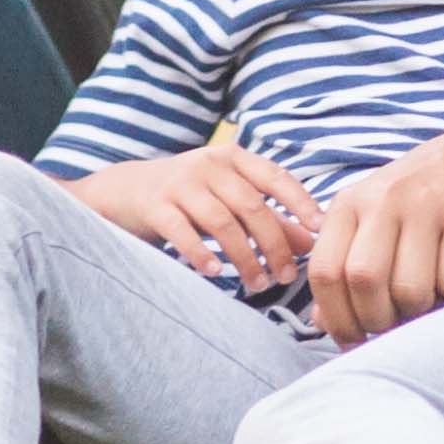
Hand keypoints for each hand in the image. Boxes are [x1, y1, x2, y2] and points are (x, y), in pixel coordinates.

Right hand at [65, 147, 324, 296]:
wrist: (124, 190)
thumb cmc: (188, 197)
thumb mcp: (228, 198)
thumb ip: (268, 216)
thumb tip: (311, 242)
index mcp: (232, 158)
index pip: (275, 177)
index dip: (300, 203)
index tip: (320, 231)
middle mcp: (208, 164)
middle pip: (251, 206)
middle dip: (274, 244)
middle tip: (286, 277)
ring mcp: (180, 183)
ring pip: (222, 222)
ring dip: (244, 257)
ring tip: (257, 285)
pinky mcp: (155, 204)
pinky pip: (183, 231)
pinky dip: (202, 254)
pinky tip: (216, 273)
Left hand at [303, 139, 443, 342]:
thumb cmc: (414, 198)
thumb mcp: (368, 218)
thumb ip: (341, 265)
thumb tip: (322, 323)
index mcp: (350, 203)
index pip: (324, 271)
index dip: (336, 317)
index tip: (351, 338)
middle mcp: (383, 200)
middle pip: (364, 281)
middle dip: (376, 320)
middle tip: (390, 325)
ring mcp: (427, 205)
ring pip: (410, 289)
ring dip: (416, 313)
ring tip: (422, 301)